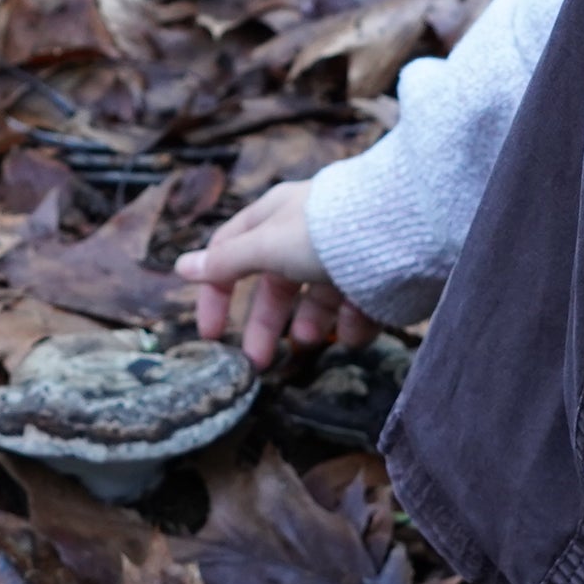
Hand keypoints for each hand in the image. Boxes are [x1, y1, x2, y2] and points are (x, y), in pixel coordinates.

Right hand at [174, 181, 376, 366]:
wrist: (402, 230)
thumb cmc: (323, 231)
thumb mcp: (265, 245)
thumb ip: (226, 263)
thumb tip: (182, 267)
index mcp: (275, 218)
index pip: (232, 254)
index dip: (216, 291)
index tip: (211, 334)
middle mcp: (307, 237)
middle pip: (275, 287)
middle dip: (267, 326)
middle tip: (259, 364)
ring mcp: (343, 259)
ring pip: (317, 303)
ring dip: (310, 326)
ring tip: (313, 340)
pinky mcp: (376, 280)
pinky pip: (354, 310)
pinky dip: (350, 324)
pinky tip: (355, 325)